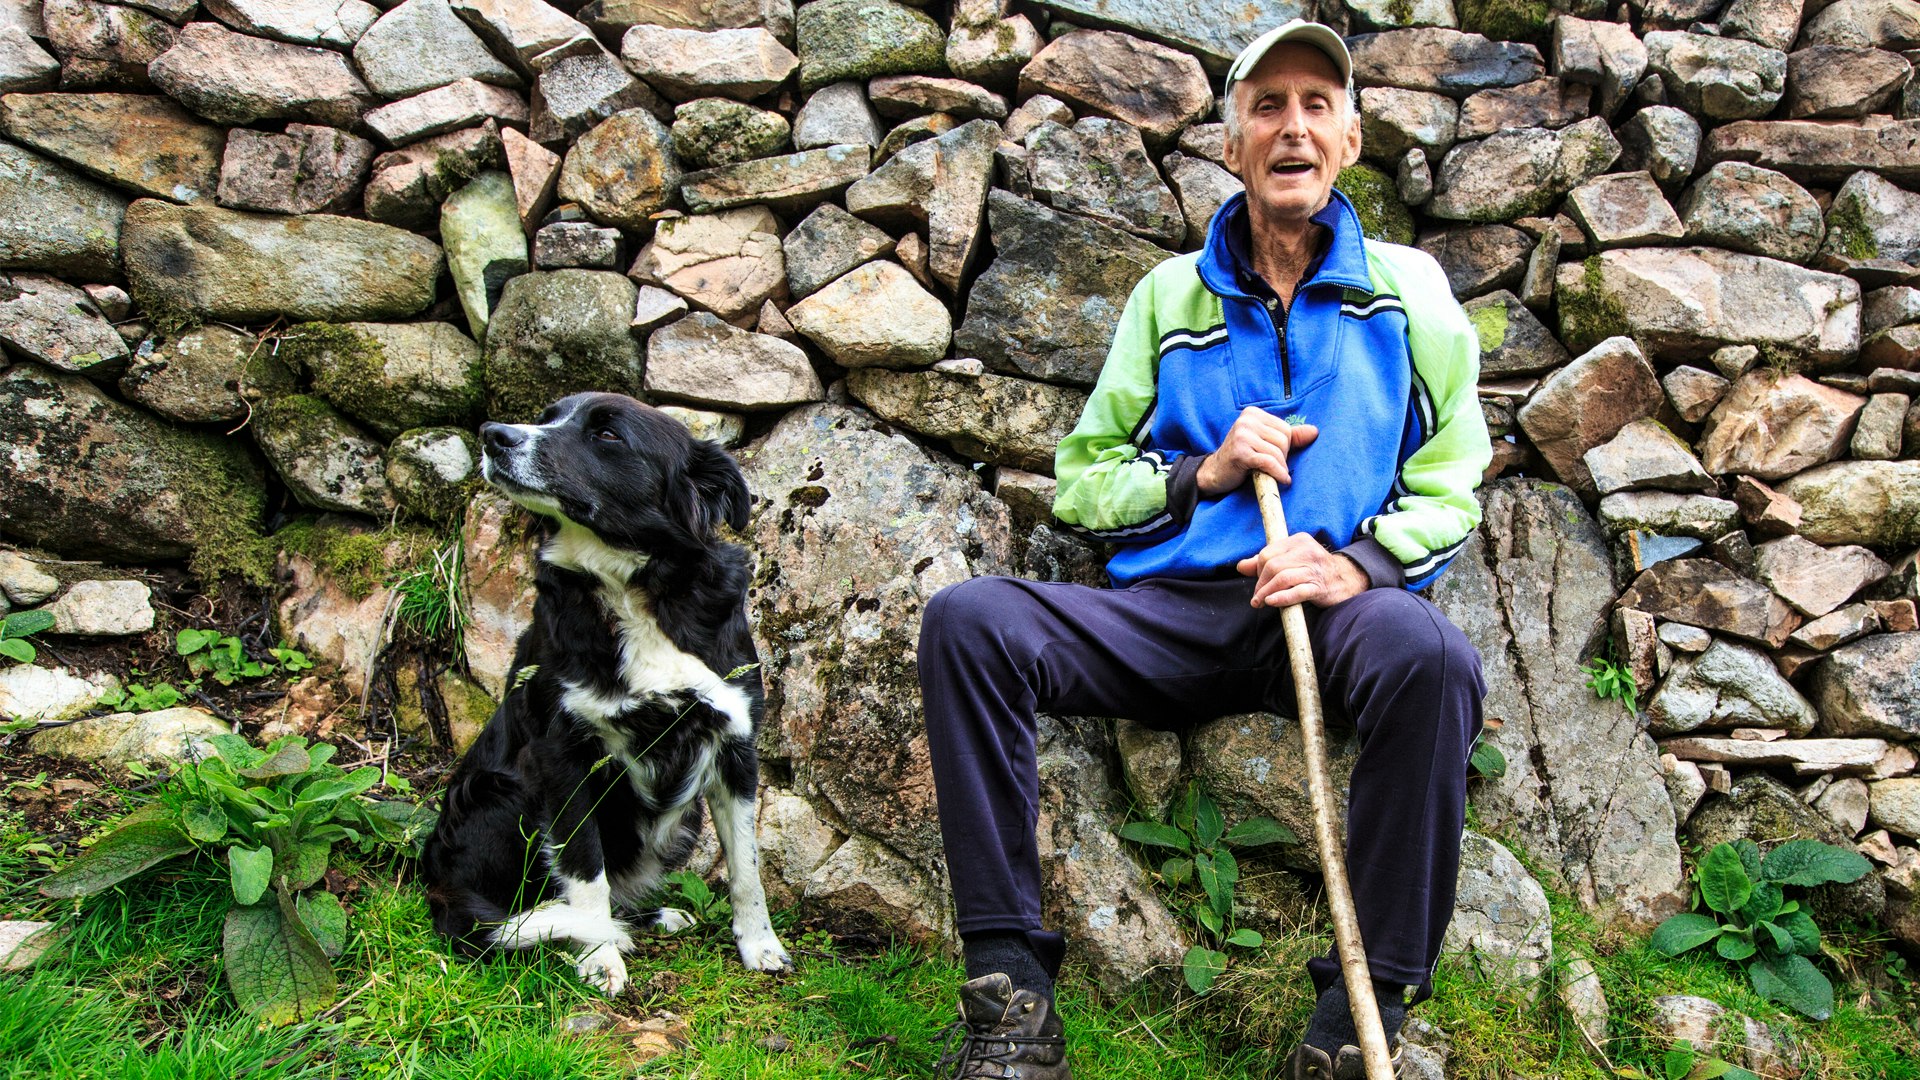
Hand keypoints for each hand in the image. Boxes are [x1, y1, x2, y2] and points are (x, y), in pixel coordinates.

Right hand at [1195, 407, 1319, 495]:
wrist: (1216, 472)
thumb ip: (1290, 436)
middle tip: (1270, 465)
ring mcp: (1242, 435)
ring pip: (1277, 452)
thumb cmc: (1242, 457)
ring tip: (1271, 473)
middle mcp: (1246, 420)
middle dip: (1282, 457)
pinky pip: (1269, 462)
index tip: (1272, 455)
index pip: (1285, 429)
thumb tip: (1315, 431)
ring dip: (1279, 467)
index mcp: (1253, 413)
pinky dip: (1278, 473)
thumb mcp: (1265, 442)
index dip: (1285, 446)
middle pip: (1283, 440)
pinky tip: (1281, 480)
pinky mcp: (1241, 452)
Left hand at [1237, 536, 1369, 608]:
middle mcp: (1307, 552)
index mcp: (1298, 541)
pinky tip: (1272, 602)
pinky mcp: (1319, 587)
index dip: (1257, 570)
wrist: (1346, 579)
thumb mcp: (1291, 560)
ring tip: (1260, 602)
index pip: (1267, 553)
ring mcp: (1314, 570)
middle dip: (1260, 583)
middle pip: (1272, 566)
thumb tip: (1241, 566)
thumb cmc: (1313, 569)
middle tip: (1257, 597)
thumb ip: (1265, 561)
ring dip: (1266, 592)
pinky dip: (1281, 597)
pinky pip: (1296, 591)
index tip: (1258, 582)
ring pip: (1281, 578)